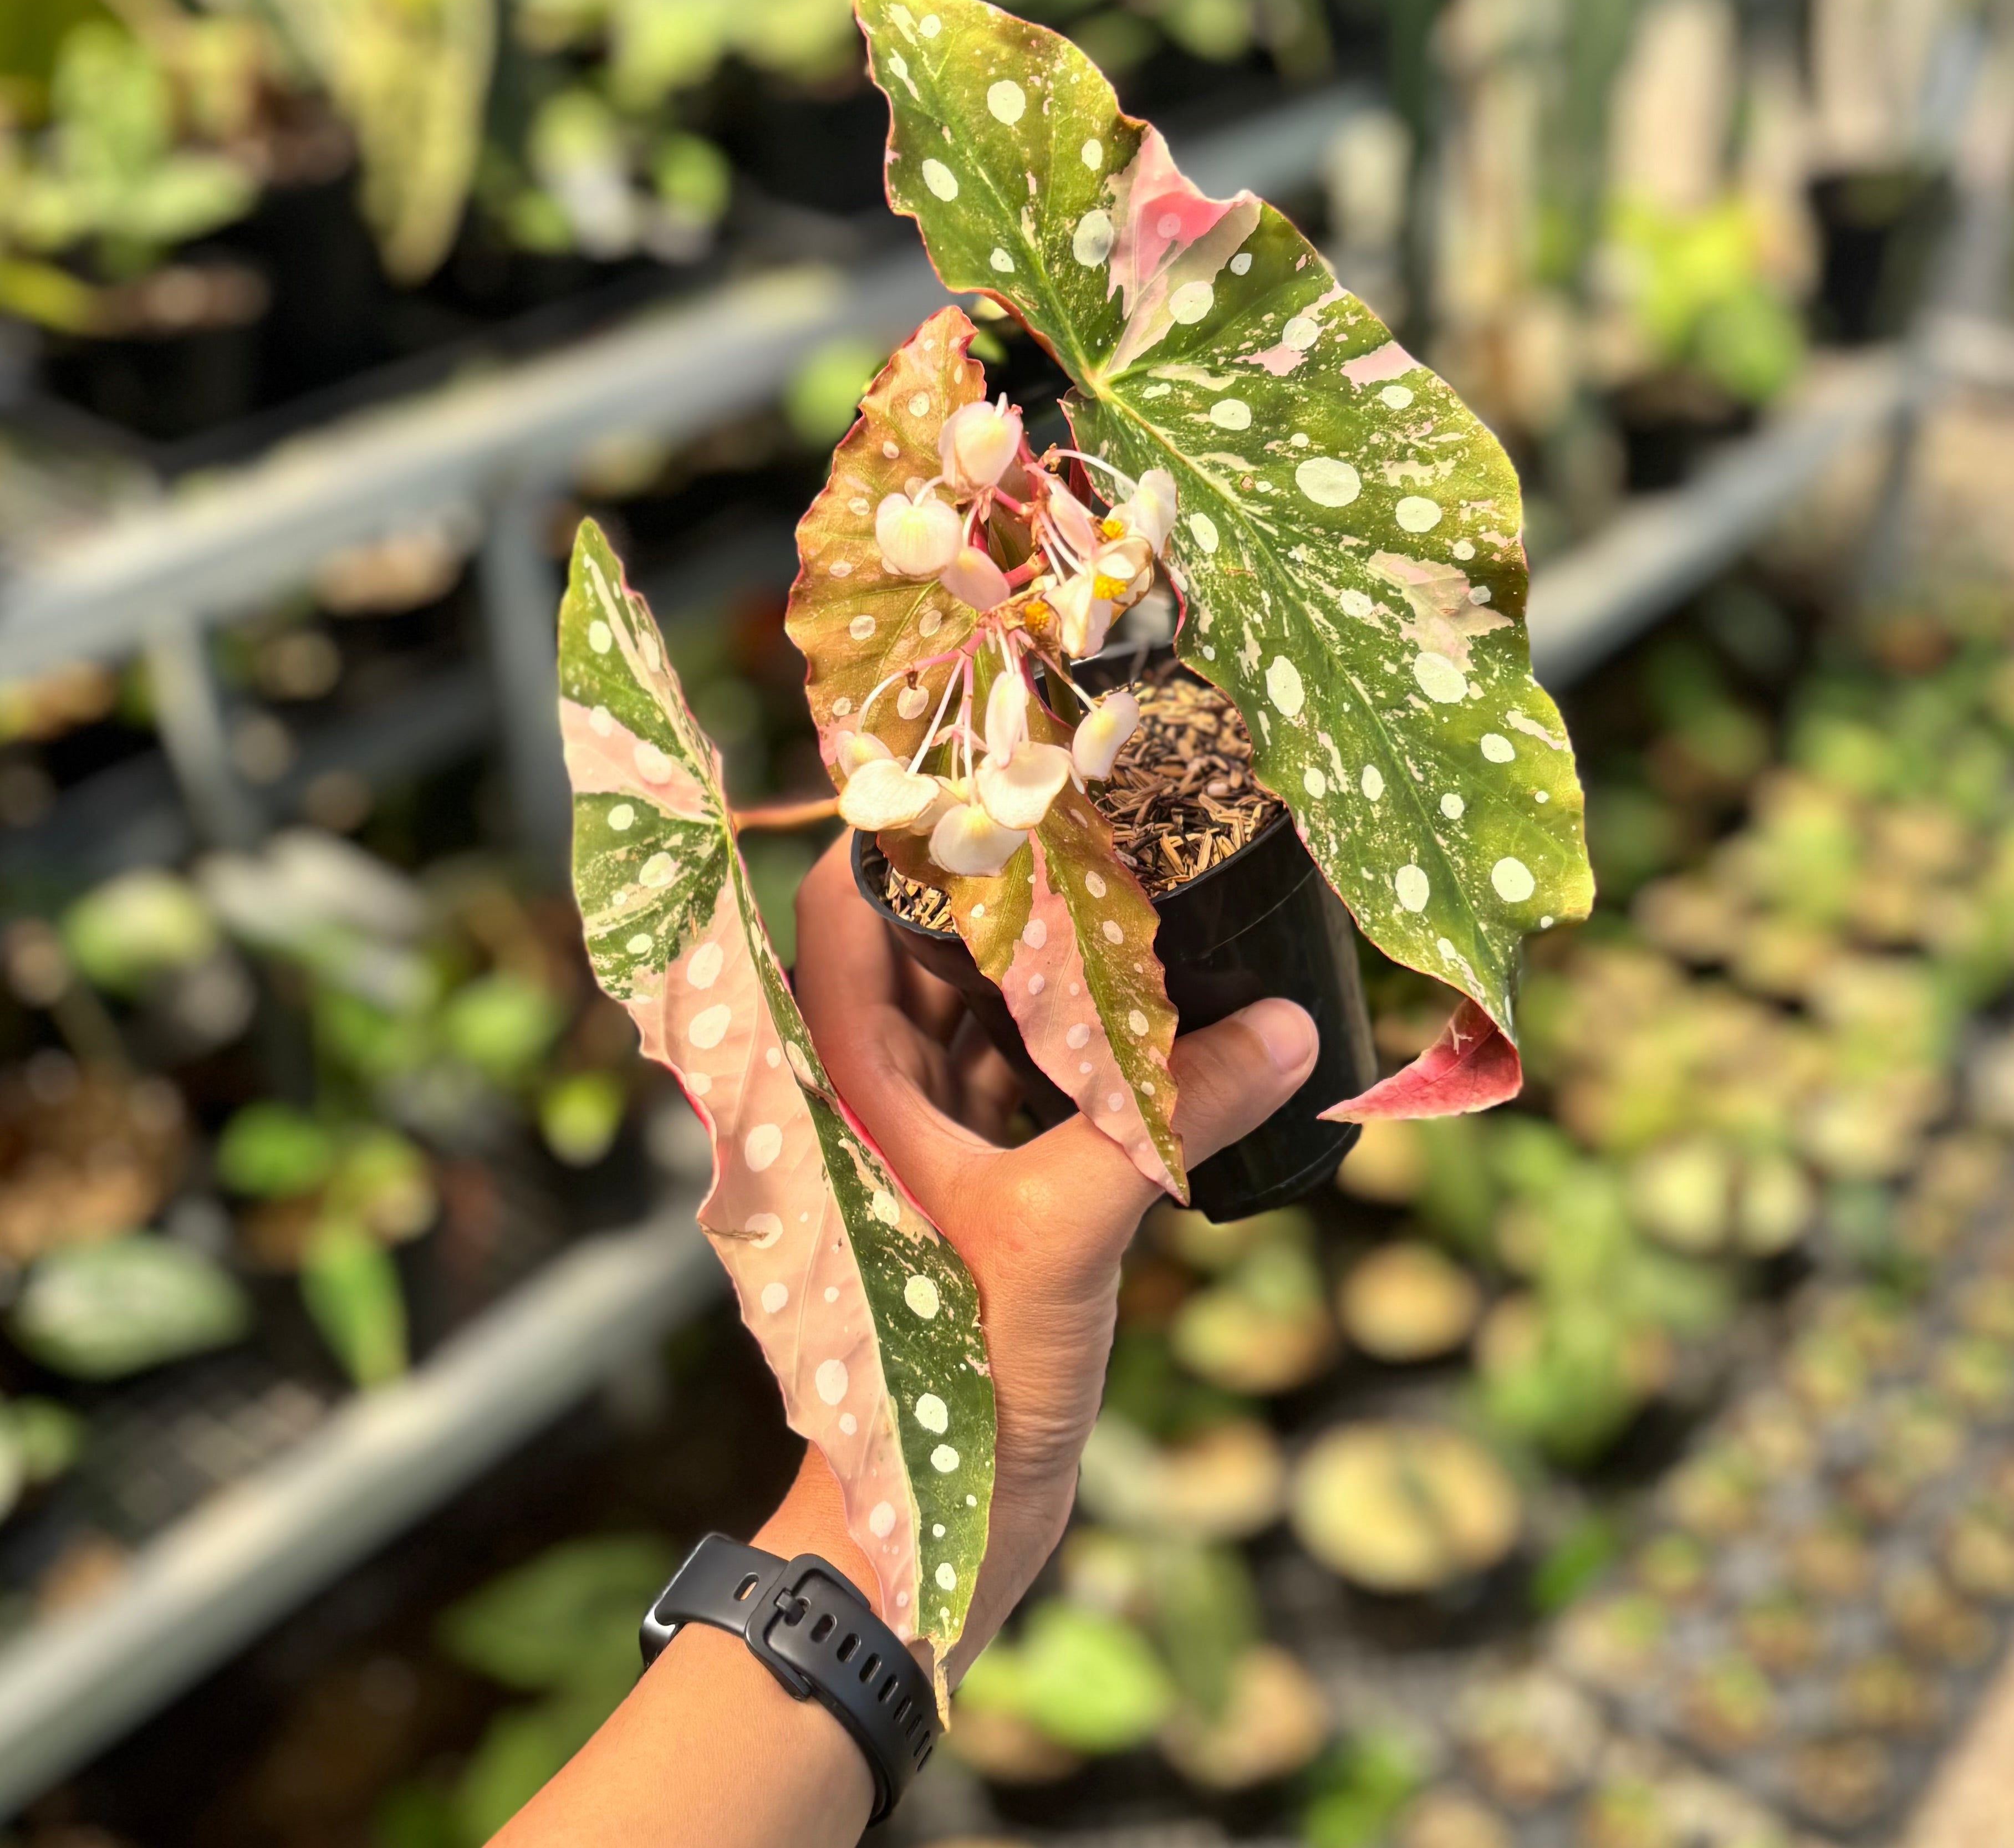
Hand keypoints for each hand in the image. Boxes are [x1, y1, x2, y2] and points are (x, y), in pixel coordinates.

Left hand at [790, 835, 1317, 1679]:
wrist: (936, 1528)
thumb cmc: (948, 1389)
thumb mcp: (1057, 1235)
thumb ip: (1160, 1124)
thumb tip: (1280, 1030)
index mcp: (844, 1085)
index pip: (841, 912)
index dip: (898, 834)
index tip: (993, 775)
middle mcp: (872, 1097)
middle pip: (923, 949)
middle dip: (1003, 890)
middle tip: (1101, 826)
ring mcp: (927, 1143)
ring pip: (979, 1016)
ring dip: (1048, 969)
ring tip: (1139, 901)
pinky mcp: (982, 1188)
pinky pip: (1025, 1083)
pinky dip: (1079, 1048)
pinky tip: (1153, 1022)